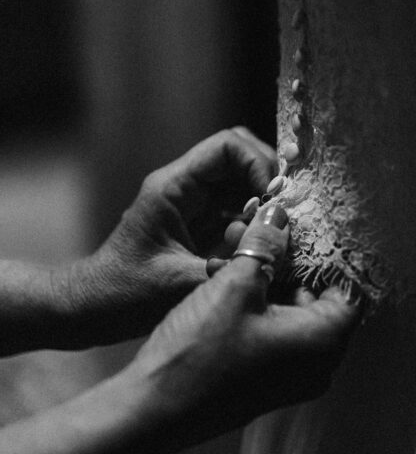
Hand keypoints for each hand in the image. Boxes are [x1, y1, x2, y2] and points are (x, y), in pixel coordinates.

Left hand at [62, 128, 276, 346]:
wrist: (94, 308)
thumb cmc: (124, 294)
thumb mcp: (177, 284)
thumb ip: (228, 266)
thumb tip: (278, 251)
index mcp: (173, 187)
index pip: (228, 146)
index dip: (258, 164)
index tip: (273, 199)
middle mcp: (185, 186)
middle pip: (241, 155)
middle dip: (269, 179)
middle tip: (283, 213)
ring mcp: (194, 203)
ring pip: (243, 180)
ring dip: (265, 201)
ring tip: (274, 232)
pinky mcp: (201, 223)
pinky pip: (238, 207)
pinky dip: (257, 221)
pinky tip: (262, 245)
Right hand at [129, 203, 358, 446]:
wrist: (151, 412)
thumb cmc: (199, 352)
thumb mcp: (234, 286)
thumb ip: (265, 245)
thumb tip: (280, 213)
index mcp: (324, 342)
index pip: (350, 286)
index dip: (328, 251)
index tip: (304, 225)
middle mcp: (318, 364)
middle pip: (320, 296)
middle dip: (289, 259)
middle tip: (261, 230)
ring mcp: (291, 377)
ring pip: (291, 311)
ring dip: (266, 278)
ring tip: (233, 246)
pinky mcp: (265, 382)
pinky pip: (274, 332)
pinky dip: (256, 304)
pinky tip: (222, 278)